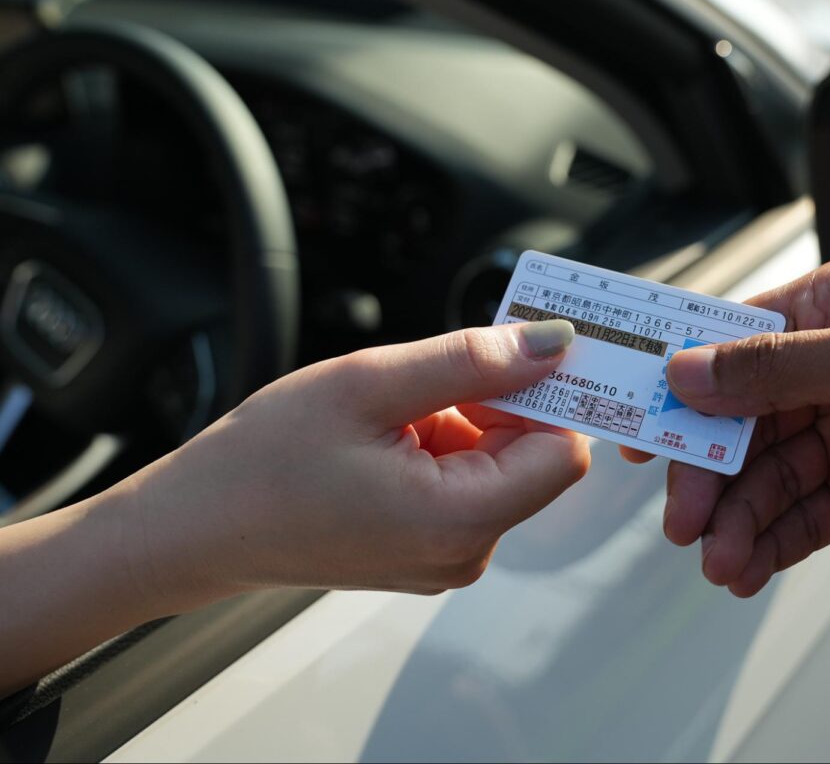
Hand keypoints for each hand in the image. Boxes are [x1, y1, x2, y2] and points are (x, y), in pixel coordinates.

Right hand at [135, 319, 589, 598]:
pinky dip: (443, 444)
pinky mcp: (428, 549)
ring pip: (498, 463)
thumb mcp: (369, 384)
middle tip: (434, 370)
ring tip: (391, 413)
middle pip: (533, 456)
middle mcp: (466, 553)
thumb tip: (553, 342)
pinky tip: (386, 436)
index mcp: (461, 521)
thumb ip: (471, 360)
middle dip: (498, 402)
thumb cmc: (265, 460)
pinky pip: (465, 482)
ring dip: (464, 420)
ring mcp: (447, 557)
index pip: (564, 451)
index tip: (517, 348)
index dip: (549, 394)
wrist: (196, 528)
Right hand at [633, 258, 829, 596]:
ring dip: (737, 520)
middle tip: (684, 519)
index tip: (636, 425)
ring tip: (721, 560)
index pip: (730, 343)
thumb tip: (687, 372)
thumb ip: (773, 370)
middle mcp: (828, 370)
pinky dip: (770, 543)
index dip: (678, 385)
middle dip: (708, 474)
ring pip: (762, 478)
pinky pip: (798, 516)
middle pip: (736, 423)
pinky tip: (748, 570)